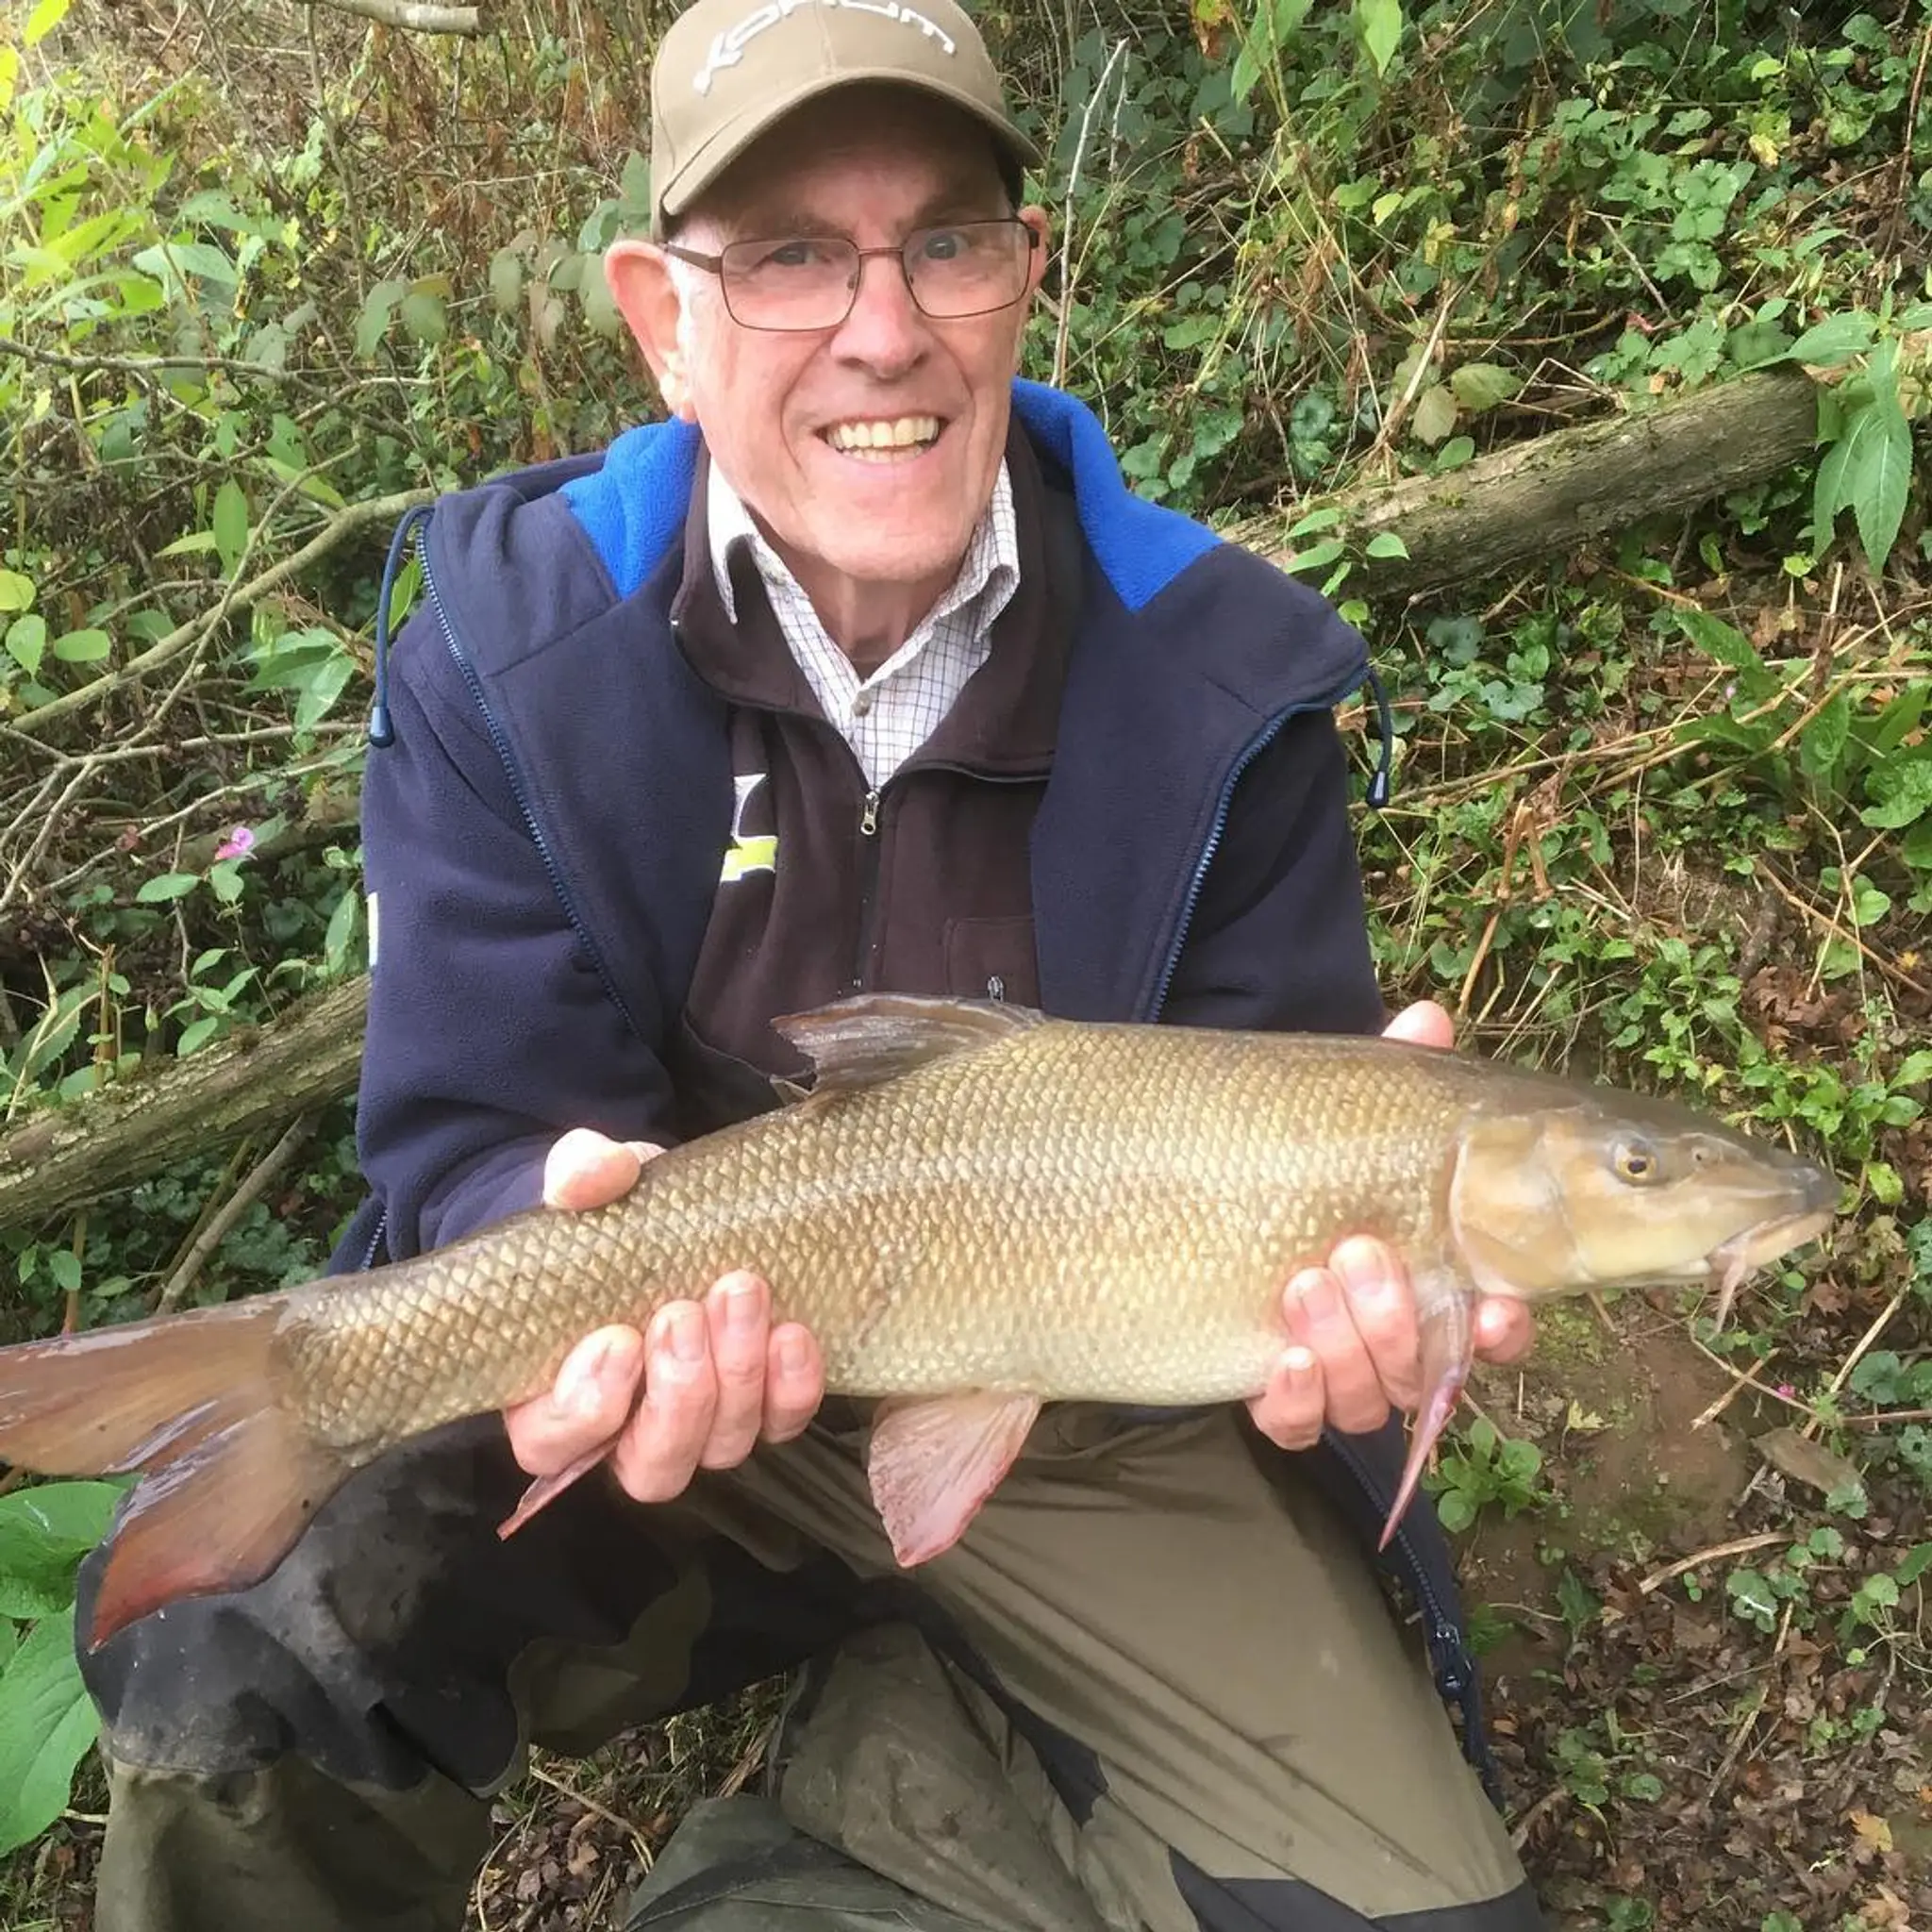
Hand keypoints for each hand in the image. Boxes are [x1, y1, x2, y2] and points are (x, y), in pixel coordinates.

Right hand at [501, 1128, 824, 1501]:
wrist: (671, 1211)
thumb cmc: (611, 1214)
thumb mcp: (589, 1182)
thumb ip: (581, 1175)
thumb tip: (594, 1173)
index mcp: (555, 1392)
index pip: (551, 1441)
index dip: (582, 1409)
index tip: (617, 1339)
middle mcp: (626, 1430)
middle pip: (650, 1465)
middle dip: (677, 1394)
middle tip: (683, 1313)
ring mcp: (699, 1425)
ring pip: (718, 1448)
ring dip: (736, 1380)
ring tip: (740, 1295)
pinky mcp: (759, 1406)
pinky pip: (780, 1423)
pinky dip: (791, 1387)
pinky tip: (793, 1332)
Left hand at [1245, 1000, 1535, 1451]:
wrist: (1200, 1192)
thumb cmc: (1302, 1156)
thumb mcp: (1347, 1114)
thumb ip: (1394, 1076)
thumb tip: (1425, 1018)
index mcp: (1435, 1279)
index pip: (1495, 1328)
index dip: (1503, 1331)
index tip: (1496, 1307)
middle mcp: (1394, 1338)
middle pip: (1425, 1369)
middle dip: (1400, 1321)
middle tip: (1360, 1255)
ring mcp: (1336, 1370)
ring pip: (1365, 1400)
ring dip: (1346, 1347)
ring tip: (1305, 1281)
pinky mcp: (1274, 1393)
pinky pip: (1296, 1426)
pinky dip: (1293, 1401)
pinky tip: (1280, 1359)